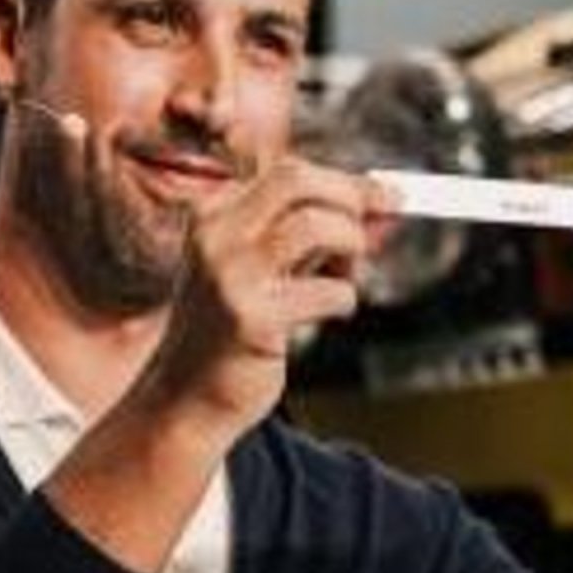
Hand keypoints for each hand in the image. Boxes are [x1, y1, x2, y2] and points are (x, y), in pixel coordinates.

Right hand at [125, 156, 376, 438]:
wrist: (186, 398)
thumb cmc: (234, 331)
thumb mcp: (270, 270)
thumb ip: (317, 237)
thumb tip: (384, 205)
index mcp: (213, 215)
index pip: (289, 173)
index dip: (346, 183)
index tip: (387, 196)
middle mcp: (215, 236)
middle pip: (298, 181)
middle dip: (352, 197)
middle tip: (380, 222)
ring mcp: (229, 275)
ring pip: (315, 226)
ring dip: (349, 248)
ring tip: (344, 277)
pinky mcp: (251, 318)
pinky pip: (328, 291)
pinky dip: (344, 299)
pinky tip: (331, 312)